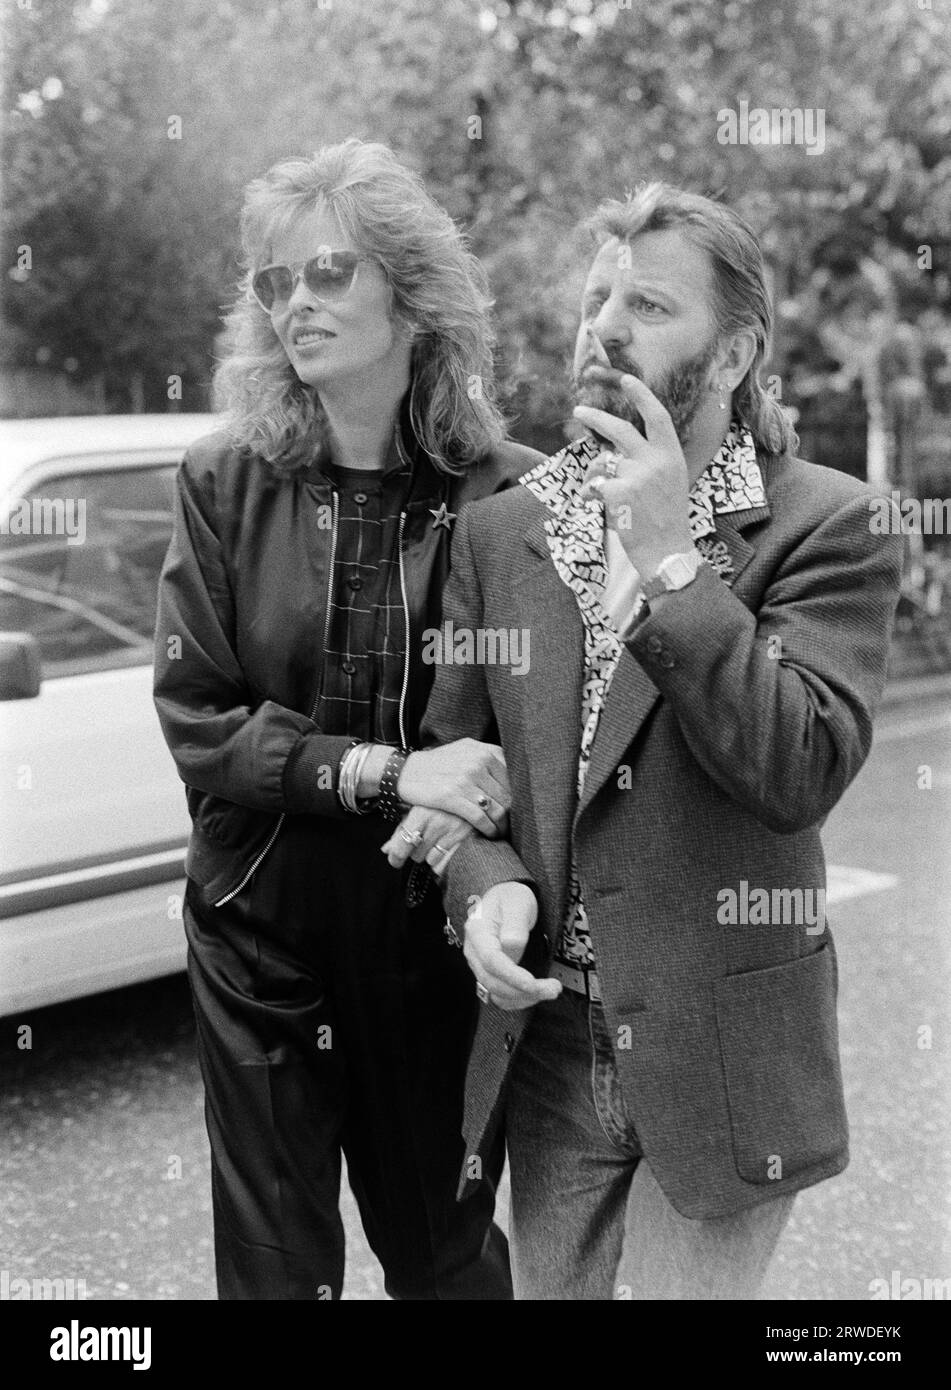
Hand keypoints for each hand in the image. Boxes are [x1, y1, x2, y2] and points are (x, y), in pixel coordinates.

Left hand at [380, 805, 479, 874]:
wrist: (472, 790)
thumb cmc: (439, 800)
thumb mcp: (419, 809)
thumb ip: (401, 830)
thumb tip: (385, 851)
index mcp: (421, 812)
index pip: (402, 845)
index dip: (395, 857)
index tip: (395, 860)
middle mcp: (437, 822)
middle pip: (416, 854)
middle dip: (417, 850)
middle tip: (424, 840)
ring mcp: (454, 832)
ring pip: (431, 860)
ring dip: (431, 856)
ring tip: (437, 842)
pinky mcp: (468, 839)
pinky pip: (448, 863)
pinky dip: (443, 861)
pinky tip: (445, 851)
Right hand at [398, 739, 509, 834]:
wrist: (406, 771)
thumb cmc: (438, 764)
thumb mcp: (465, 751)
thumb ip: (488, 758)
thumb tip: (513, 775)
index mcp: (484, 751)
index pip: (513, 777)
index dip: (517, 797)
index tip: (516, 808)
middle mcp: (478, 762)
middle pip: (507, 795)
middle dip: (511, 814)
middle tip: (511, 825)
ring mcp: (465, 779)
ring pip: (497, 808)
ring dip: (502, 825)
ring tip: (502, 832)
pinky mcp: (452, 796)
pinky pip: (480, 818)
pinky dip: (489, 829)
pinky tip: (490, 833)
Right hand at [464, 882, 561, 1011]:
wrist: (504, 898)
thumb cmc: (510, 897)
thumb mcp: (517, 902)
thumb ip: (515, 925)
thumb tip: (512, 948)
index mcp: (477, 931)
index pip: (492, 961)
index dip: (512, 977)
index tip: (534, 984)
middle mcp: (474, 952)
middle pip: (493, 982)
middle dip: (524, 991)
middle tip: (554, 988)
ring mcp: (479, 965)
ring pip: (496, 993)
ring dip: (523, 998)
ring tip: (550, 990)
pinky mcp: (489, 973)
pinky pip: (499, 995)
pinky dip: (518, 1000)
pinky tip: (536, 994)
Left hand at [573, 372, 693, 576]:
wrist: (667, 551)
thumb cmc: (667, 519)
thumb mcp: (671, 481)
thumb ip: (650, 459)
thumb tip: (616, 447)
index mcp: (672, 455)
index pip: (657, 416)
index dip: (641, 395)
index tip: (627, 379)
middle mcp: (656, 461)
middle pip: (620, 429)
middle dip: (595, 417)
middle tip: (579, 409)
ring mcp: (638, 476)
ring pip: (601, 462)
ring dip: (592, 475)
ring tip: (596, 491)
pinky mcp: (619, 493)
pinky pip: (593, 485)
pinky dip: (589, 495)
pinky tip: (597, 506)